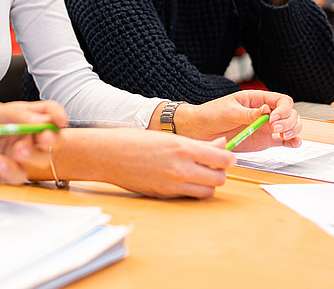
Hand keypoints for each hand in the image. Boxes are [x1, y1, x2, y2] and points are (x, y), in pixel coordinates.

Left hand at [0, 100, 66, 184]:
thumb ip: (14, 114)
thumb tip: (41, 119)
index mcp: (22, 116)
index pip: (48, 112)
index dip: (57, 115)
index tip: (59, 121)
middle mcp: (24, 136)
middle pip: (50, 139)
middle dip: (50, 139)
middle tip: (44, 139)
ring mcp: (17, 157)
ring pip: (39, 160)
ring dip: (32, 155)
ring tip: (17, 150)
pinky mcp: (7, 176)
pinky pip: (19, 176)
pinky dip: (11, 169)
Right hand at [63, 128, 233, 198]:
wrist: (105, 155)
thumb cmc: (132, 141)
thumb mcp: (167, 136)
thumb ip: (197, 143)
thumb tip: (220, 144)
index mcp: (183, 147)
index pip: (223, 159)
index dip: (228, 158)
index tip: (225, 156)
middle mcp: (181, 168)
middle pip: (219, 179)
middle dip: (219, 172)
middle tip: (211, 165)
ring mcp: (172, 185)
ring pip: (207, 192)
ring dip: (207, 184)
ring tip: (196, 174)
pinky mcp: (164, 195)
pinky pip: (189, 197)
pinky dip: (191, 190)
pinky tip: (181, 179)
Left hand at [178, 90, 302, 151]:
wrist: (200, 130)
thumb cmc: (212, 114)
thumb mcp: (229, 111)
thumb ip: (248, 113)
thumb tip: (267, 111)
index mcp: (257, 99)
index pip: (282, 100)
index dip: (283, 109)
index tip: (273, 118)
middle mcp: (266, 112)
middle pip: (290, 114)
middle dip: (288, 122)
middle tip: (274, 130)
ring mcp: (267, 126)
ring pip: (291, 126)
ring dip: (292, 131)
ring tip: (281, 137)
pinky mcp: (265, 140)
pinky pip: (284, 140)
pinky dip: (292, 141)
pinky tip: (293, 143)